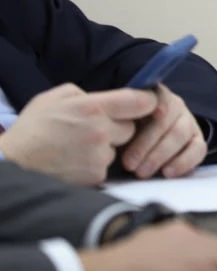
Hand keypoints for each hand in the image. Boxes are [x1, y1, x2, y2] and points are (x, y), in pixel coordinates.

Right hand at [0, 84, 155, 185]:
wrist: (13, 162)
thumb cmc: (34, 127)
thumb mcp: (57, 97)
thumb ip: (88, 94)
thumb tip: (110, 98)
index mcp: (94, 106)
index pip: (140, 102)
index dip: (148, 102)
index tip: (145, 104)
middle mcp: (101, 130)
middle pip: (131, 128)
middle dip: (120, 128)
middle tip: (97, 129)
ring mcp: (99, 155)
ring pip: (119, 148)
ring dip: (107, 147)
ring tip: (80, 147)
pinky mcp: (95, 176)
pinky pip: (107, 167)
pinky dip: (96, 165)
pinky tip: (77, 161)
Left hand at [120, 84, 206, 178]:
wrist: (135, 148)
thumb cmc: (123, 135)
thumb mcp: (117, 124)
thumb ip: (117, 121)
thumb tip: (110, 128)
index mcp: (153, 96)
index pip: (156, 97)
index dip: (150, 108)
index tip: (135, 123)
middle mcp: (174, 106)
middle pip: (166, 120)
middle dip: (146, 144)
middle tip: (129, 165)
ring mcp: (188, 122)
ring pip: (180, 134)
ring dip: (160, 155)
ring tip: (142, 172)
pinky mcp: (197, 141)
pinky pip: (198, 149)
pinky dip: (184, 162)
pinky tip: (167, 172)